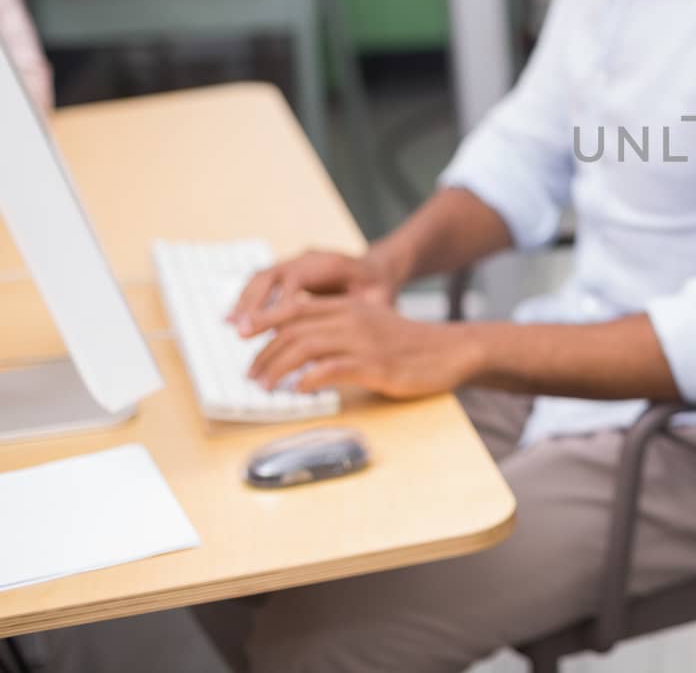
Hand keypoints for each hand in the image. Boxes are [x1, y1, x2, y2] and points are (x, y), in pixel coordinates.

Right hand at [228, 249, 398, 327]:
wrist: (377, 271)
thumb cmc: (378, 288)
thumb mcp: (380, 300)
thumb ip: (364, 312)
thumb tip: (351, 331)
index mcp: (332, 263)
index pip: (298, 279)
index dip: (283, 303)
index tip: (272, 329)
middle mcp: (309, 258)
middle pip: (273, 274)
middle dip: (255, 302)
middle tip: (242, 329)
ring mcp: (296, 263)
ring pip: (262, 277)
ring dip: (245, 301)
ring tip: (232, 324)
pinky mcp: (288, 273)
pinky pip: (261, 283)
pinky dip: (247, 299)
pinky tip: (235, 318)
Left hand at [241, 285, 481, 398]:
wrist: (452, 350)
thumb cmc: (410, 345)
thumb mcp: (372, 327)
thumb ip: (340, 330)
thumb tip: (302, 349)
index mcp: (350, 307)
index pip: (295, 308)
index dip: (263, 320)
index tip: (241, 335)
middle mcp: (353, 319)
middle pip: (293, 328)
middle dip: (263, 353)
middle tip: (250, 375)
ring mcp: (363, 342)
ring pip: (305, 348)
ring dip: (277, 368)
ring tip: (265, 387)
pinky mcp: (375, 366)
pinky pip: (331, 370)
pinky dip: (308, 380)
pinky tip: (298, 390)